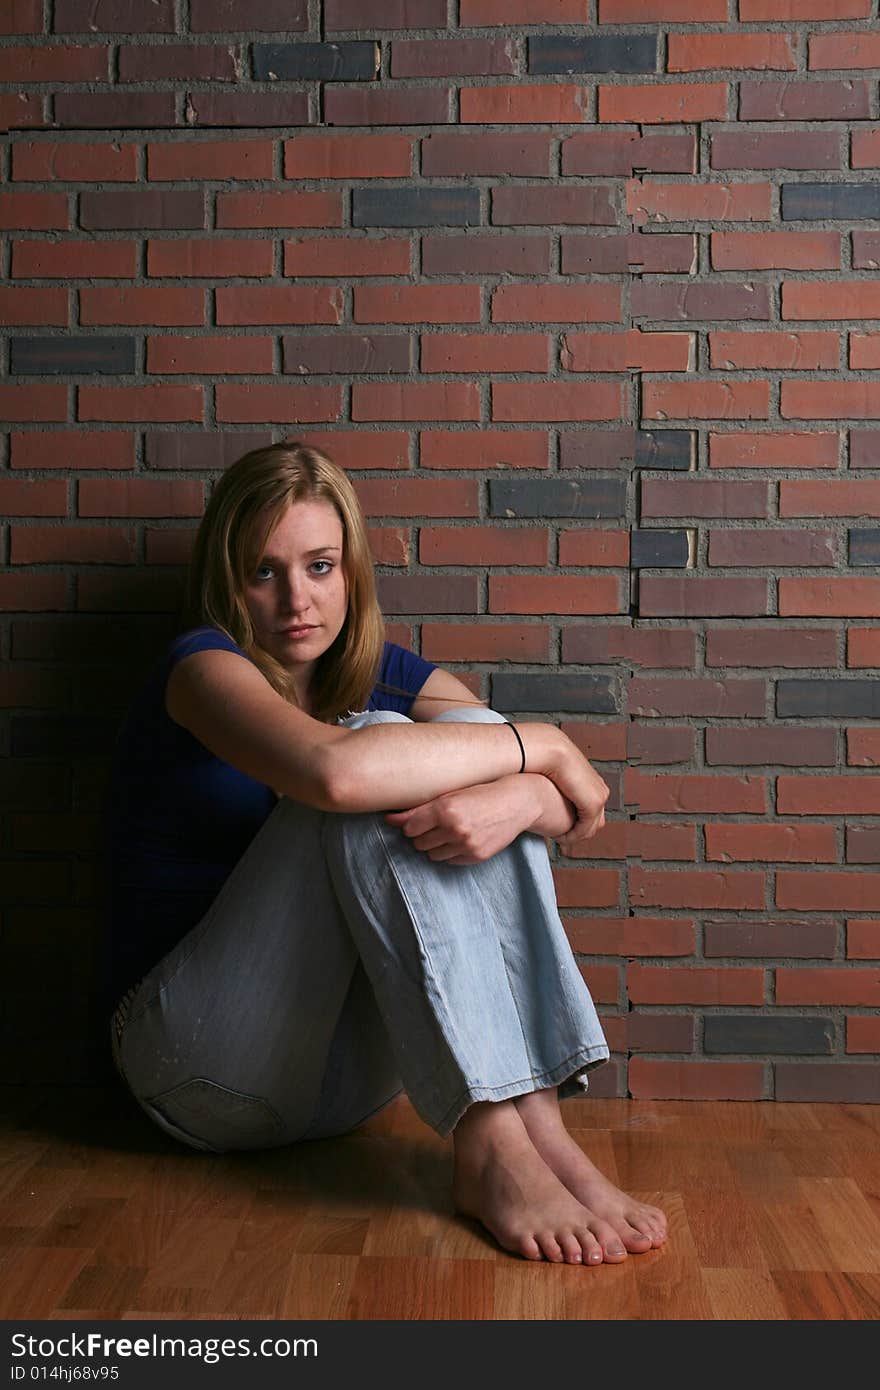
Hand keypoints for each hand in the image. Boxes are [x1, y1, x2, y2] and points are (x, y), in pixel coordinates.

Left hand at [385, 776, 539, 864]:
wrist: (516, 802)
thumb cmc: (481, 793)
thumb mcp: (450, 795)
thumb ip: (419, 808)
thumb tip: (389, 819)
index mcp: (445, 809)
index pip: (409, 828)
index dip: (411, 825)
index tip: (418, 820)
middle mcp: (454, 828)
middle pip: (419, 843)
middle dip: (423, 835)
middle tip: (436, 824)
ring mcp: (466, 844)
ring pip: (432, 854)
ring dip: (435, 845)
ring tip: (448, 831)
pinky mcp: (476, 856)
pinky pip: (449, 861)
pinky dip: (450, 851)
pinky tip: (461, 838)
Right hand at [546, 737, 608, 854]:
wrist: (549, 752)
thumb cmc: (547, 762)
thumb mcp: (557, 778)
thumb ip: (558, 789)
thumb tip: (548, 797)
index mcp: (592, 782)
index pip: (591, 809)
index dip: (578, 823)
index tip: (563, 831)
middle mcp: (600, 789)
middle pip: (595, 820)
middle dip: (580, 832)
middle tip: (563, 838)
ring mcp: (599, 796)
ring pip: (592, 826)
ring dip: (577, 836)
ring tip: (561, 839)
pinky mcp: (594, 803)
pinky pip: (586, 828)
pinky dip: (575, 835)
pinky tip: (561, 837)